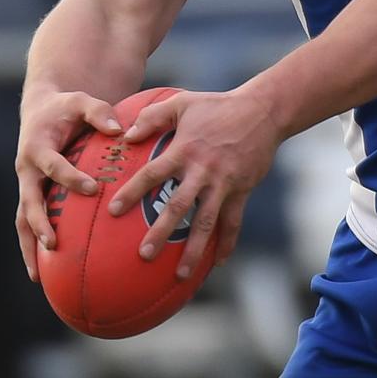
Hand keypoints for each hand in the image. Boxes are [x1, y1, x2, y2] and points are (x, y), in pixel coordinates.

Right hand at [15, 91, 122, 280]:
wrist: (41, 110)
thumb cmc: (66, 107)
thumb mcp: (81, 101)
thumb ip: (99, 112)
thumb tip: (120, 130)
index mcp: (38, 147)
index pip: (55, 166)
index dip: (71, 178)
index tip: (93, 188)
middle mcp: (27, 170)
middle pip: (29, 201)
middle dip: (39, 223)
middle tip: (54, 244)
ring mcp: (26, 185)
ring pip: (22, 220)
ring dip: (29, 246)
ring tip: (39, 275)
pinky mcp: (30, 195)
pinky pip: (29, 223)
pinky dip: (34, 246)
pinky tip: (44, 271)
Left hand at [107, 87, 280, 277]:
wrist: (262, 111)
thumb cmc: (217, 105)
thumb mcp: (182, 103)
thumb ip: (152, 116)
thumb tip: (126, 135)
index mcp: (184, 150)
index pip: (152, 174)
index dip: (132, 192)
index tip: (113, 211)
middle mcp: (202, 171)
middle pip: (177, 206)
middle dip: (160, 232)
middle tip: (143, 255)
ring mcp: (223, 183)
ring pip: (206, 222)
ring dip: (194, 250)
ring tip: (180, 274)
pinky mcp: (241, 190)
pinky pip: (233, 222)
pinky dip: (227, 243)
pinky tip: (219, 263)